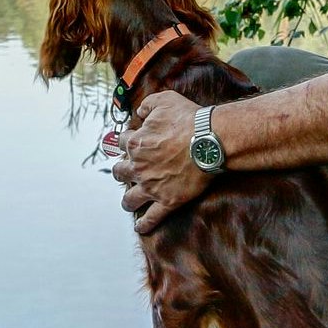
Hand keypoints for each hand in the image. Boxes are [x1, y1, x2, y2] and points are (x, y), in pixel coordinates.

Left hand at [110, 91, 211, 233]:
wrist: (209, 140)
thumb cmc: (189, 119)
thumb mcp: (164, 100)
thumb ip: (147, 105)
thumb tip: (139, 111)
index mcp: (135, 143)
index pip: (121, 143)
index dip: (126, 142)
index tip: (130, 144)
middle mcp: (138, 167)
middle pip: (119, 172)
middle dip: (121, 172)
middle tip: (126, 172)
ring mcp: (151, 186)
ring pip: (130, 199)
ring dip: (127, 200)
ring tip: (129, 202)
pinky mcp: (167, 201)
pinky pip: (151, 218)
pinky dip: (144, 224)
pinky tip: (140, 227)